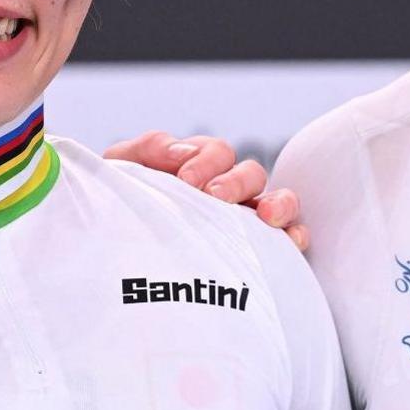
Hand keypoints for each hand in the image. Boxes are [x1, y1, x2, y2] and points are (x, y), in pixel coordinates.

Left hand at [103, 130, 306, 249]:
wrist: (114, 260)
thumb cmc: (119, 210)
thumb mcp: (123, 171)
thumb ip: (148, 149)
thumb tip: (181, 150)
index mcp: (199, 167)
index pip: (216, 152)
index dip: (205, 161)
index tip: (186, 182)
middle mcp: (227, 192)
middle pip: (250, 173)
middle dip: (235, 182)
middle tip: (214, 198)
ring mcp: (245, 222)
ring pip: (277, 201)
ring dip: (278, 204)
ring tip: (265, 216)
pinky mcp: (258, 253)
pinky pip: (288, 240)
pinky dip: (294, 236)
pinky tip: (289, 242)